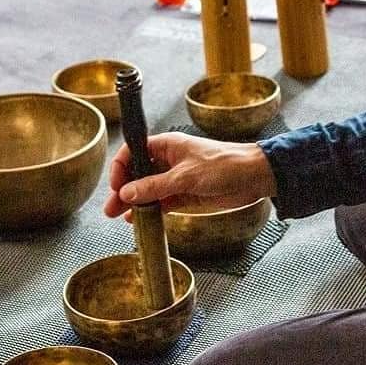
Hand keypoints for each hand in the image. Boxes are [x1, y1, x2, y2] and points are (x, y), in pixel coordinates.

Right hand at [103, 132, 276, 218]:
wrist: (255, 177)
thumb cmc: (224, 165)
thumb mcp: (186, 176)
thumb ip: (155, 186)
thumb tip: (127, 193)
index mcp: (166, 146)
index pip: (133, 152)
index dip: (121, 168)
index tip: (117, 186)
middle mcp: (168, 161)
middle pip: (137, 174)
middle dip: (123, 190)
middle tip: (110, 209)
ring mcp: (176, 179)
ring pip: (148, 191)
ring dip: (134, 203)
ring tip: (119, 217)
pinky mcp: (185, 196)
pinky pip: (161, 203)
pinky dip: (150, 210)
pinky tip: (138, 219)